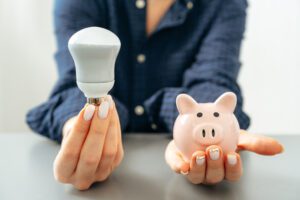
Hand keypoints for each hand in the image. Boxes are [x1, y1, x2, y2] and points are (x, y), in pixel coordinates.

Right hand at [53, 96, 123, 189]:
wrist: (82, 147)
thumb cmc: (72, 139)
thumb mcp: (69, 133)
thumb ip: (79, 125)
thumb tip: (93, 108)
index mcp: (63, 173)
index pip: (71, 152)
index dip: (80, 129)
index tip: (87, 109)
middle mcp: (81, 179)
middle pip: (91, 155)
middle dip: (98, 128)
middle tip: (102, 106)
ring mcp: (99, 175)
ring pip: (108, 152)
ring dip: (110, 125)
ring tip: (108, 105)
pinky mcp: (114, 167)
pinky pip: (117, 147)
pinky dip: (116, 127)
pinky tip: (112, 113)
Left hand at [165, 130, 283, 183]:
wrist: (197, 125)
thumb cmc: (221, 135)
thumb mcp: (238, 135)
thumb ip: (254, 142)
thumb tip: (279, 148)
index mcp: (224, 167)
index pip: (232, 173)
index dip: (232, 168)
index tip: (232, 155)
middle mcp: (209, 171)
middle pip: (214, 176)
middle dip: (215, 165)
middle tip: (215, 150)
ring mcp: (193, 169)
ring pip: (196, 176)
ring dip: (198, 167)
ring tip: (199, 154)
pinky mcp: (177, 162)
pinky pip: (177, 167)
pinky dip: (179, 167)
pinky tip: (182, 165)